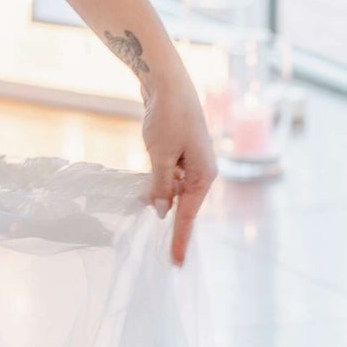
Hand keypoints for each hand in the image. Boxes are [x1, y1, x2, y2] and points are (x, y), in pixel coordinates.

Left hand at [141, 69, 216, 265]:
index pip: (188, 216)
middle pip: (182, 204)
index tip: (175, 263)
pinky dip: (156, 182)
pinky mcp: (178, 152)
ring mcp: (190, 161)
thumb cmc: (168, 118)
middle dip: (166, 215)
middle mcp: (201, 171)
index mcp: (203, 175)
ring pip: (171, 190)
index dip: (179, 239)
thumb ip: (161, 186)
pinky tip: (143, 185)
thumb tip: (162, 211)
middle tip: (161, 245)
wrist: (167, 82)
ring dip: (157, 195)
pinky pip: (168, 176)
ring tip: (142, 197)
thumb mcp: (160, 156)